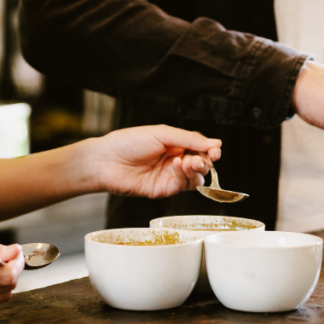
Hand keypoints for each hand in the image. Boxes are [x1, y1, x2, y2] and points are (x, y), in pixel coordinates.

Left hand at [89, 125, 221, 198]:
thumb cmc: (129, 142)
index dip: (211, 150)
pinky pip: (183, 186)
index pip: (200, 148)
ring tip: (189, 162)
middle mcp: (175, 160)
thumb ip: (189, 139)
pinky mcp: (163, 190)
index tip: (216, 151)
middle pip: (201, 164)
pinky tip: (177, 166)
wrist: (107, 161)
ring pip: (196, 178)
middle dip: (206, 161)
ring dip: (197, 169)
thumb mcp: (162, 133)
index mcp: (174, 144)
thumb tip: (216, 143)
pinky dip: (185, 177)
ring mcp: (169, 176)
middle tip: (202, 158)